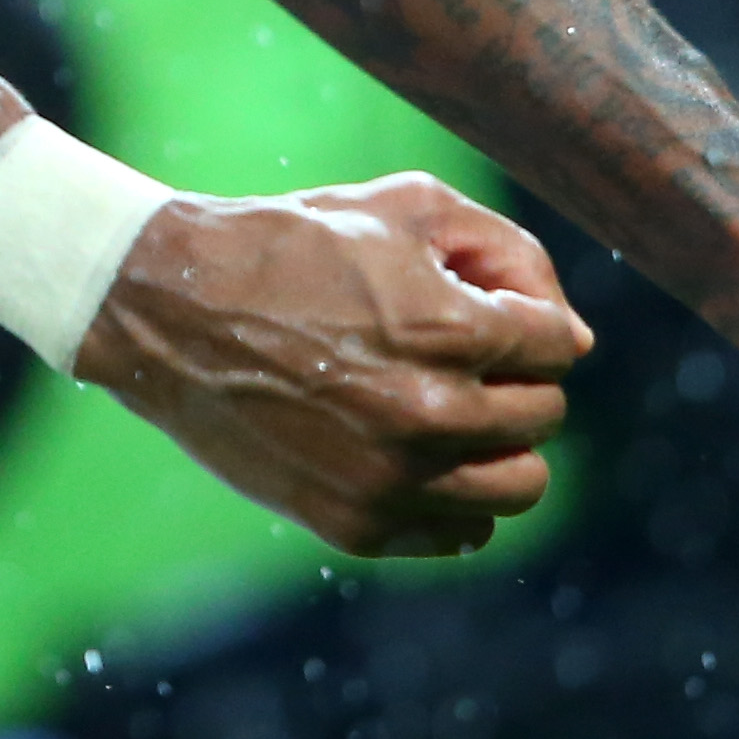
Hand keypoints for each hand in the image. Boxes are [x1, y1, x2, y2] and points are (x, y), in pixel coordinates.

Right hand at [74, 173, 594, 556]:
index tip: (483, 307)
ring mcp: (392, 478)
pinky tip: (417, 452)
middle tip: (459, 353)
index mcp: (444, 329)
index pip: (557, 345)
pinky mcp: (356, 524)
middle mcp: (427, 413)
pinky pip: (462, 532)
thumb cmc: (290, 244)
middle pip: (545, 415)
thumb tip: (570, 334)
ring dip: (501, 445)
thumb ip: (504, 252)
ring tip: (452, 410)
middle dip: (516, 377)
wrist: (168, 309)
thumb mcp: (399, 205)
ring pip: (520, 486)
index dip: (527, 317)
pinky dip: (455, 496)